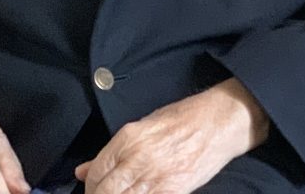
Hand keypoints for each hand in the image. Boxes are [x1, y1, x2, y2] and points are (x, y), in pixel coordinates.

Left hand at [77, 78, 269, 193]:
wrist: (221, 121)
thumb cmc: (186, 118)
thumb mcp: (145, 124)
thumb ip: (113, 151)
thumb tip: (84, 171)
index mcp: (129, 137)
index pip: (96, 171)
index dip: (90, 185)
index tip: (93, 189)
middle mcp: (139, 158)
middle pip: (104, 192)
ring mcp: (156, 177)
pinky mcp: (174, 191)